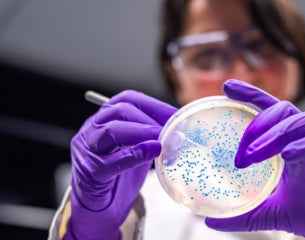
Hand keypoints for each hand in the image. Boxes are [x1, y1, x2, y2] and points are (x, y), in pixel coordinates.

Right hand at [65, 90, 176, 239]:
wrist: (98, 207)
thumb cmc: (119, 175)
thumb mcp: (137, 149)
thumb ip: (152, 138)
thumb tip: (180, 131)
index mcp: (105, 119)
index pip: (128, 99)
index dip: (154, 105)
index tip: (176, 115)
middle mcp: (92, 129)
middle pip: (120, 111)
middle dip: (150, 118)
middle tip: (172, 130)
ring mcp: (88, 150)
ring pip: (112, 131)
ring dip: (143, 132)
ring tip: (163, 139)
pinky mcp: (90, 172)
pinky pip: (111, 161)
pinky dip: (134, 154)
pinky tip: (152, 151)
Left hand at [206, 79, 304, 239]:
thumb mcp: (274, 213)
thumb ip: (246, 215)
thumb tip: (211, 222)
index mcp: (289, 145)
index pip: (268, 111)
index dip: (249, 95)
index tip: (226, 87)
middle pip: (283, 110)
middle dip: (258, 124)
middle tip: (242, 152)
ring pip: (303, 120)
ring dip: (276, 134)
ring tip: (254, 155)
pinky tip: (288, 156)